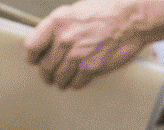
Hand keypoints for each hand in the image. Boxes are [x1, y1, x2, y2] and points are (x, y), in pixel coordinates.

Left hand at [26, 0, 163, 89]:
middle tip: (48, 77)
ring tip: (62, 82)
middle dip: (46, 74)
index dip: (32, 57)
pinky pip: (76, 83)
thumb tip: (48, 42)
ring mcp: (77, 55)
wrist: (130, 19)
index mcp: (57, 22)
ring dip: (60, 82)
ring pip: (59, 78)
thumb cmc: (106, 11)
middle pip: (45, 67)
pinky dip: (76, 84)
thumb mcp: (75, 11)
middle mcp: (64, 39)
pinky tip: (78, 80)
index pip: (32, 46)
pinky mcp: (91, 67)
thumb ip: (59, 27)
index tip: (35, 61)